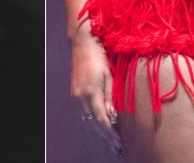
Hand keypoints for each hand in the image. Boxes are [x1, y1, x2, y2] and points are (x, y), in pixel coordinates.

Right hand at [70, 26, 124, 156]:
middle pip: (93, 124)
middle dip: (105, 138)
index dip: (111, 134)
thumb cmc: (99, 57)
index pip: (102, 120)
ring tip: (109, 143)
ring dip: (98, 133)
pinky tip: (98, 128)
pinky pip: (82, 114)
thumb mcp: (108, 76)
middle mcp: (80, 97)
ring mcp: (75, 96)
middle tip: (117, 149)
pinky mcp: (74, 94)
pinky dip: (91, 123)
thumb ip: (109, 97)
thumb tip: (112, 116)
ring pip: (86, 121)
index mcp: (91, 93)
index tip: (120, 144)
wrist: (81, 44)